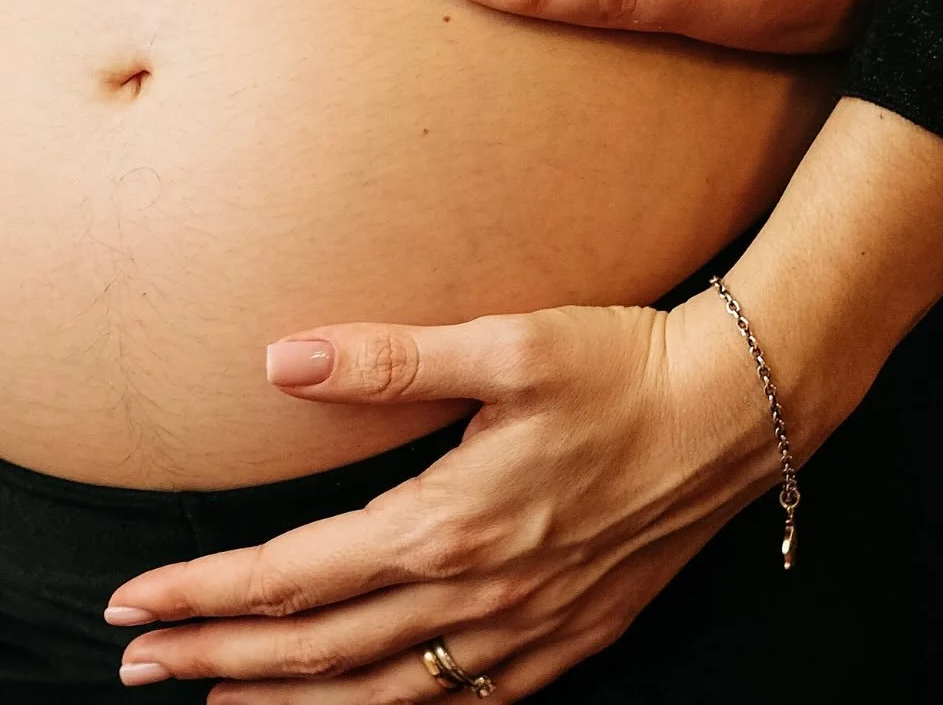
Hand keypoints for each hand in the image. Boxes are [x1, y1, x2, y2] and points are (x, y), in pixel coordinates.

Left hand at [106, 298, 784, 699]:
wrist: (735, 412)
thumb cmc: (621, 370)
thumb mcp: (506, 345)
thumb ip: (388, 362)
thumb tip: (282, 360)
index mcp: (448, 524)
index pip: (293, 577)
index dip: (205, 592)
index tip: (135, 605)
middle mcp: (477, 596)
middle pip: (318, 649)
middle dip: (218, 658)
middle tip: (142, 666)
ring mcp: (525, 631)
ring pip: (381, 694)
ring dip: (289, 700)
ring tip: (219, 703)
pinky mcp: (569, 639)